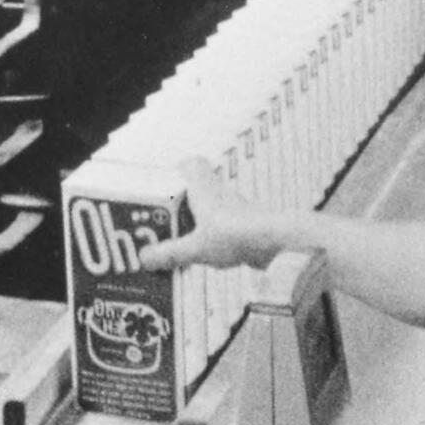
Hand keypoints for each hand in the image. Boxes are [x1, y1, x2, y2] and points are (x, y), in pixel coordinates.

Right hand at [137, 159, 300, 272]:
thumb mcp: (195, 248)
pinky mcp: (244, 229)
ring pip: (210, 212)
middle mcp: (219, 194)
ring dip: (195, 226)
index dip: (178, 169)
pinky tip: (204, 259)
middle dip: (180, 206)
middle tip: (161, 222)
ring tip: (177, 246)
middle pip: (197, 191)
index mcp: (203, 188)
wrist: (278, 242)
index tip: (164, 181)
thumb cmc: (238, 233)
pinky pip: (223, 232)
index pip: (192, 164)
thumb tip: (146, 259)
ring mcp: (234, 211)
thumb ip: (169, 254)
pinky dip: (211, 242)